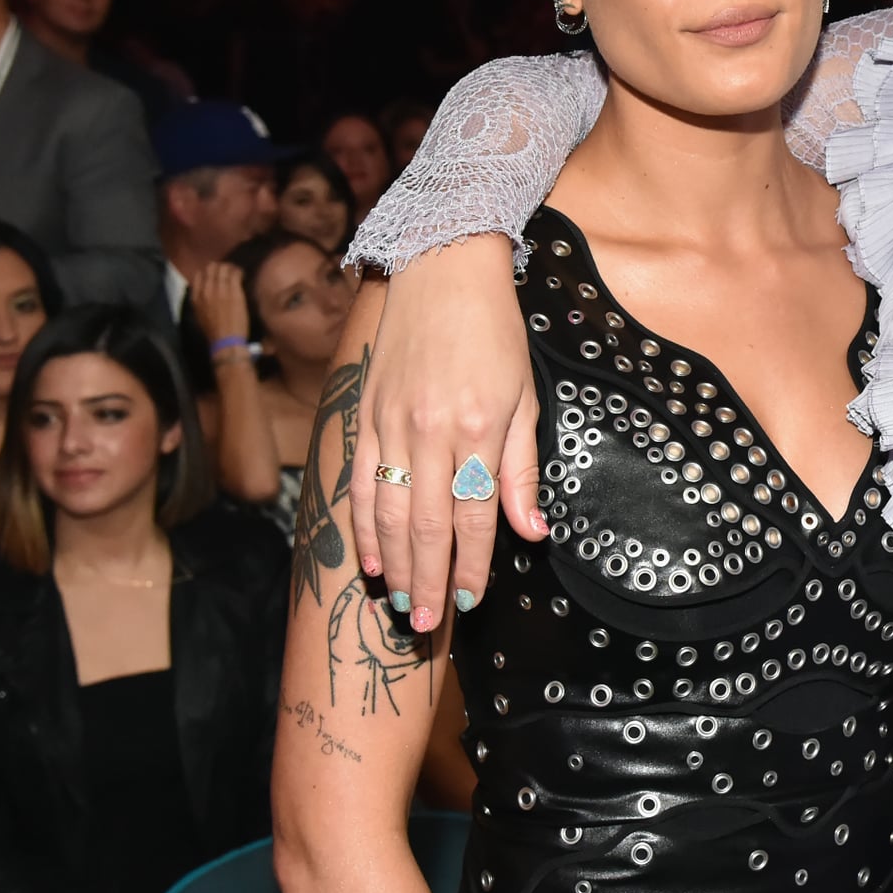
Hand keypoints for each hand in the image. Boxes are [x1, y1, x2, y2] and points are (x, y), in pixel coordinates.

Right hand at [188, 261, 250, 344]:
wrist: (225, 341)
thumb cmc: (214, 333)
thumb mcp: (199, 316)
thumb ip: (200, 303)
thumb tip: (204, 296)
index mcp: (195, 297)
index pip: (199, 275)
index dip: (209, 273)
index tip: (217, 276)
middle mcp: (206, 290)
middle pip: (211, 268)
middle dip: (221, 267)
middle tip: (229, 272)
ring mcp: (220, 290)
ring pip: (224, 268)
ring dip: (231, 268)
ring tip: (237, 273)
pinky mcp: (233, 291)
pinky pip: (235, 273)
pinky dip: (239, 272)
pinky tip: (243, 275)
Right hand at [349, 237, 545, 632]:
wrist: (442, 270)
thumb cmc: (494, 334)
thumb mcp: (524, 397)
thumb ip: (523, 470)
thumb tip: (532, 532)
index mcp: (478, 429)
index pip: (475, 515)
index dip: (471, 564)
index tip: (470, 599)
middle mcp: (430, 432)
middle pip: (427, 524)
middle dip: (429, 579)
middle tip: (428, 622)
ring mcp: (391, 425)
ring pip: (388, 513)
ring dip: (395, 564)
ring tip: (401, 602)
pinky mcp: (364, 414)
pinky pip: (360, 483)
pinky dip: (363, 526)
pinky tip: (370, 558)